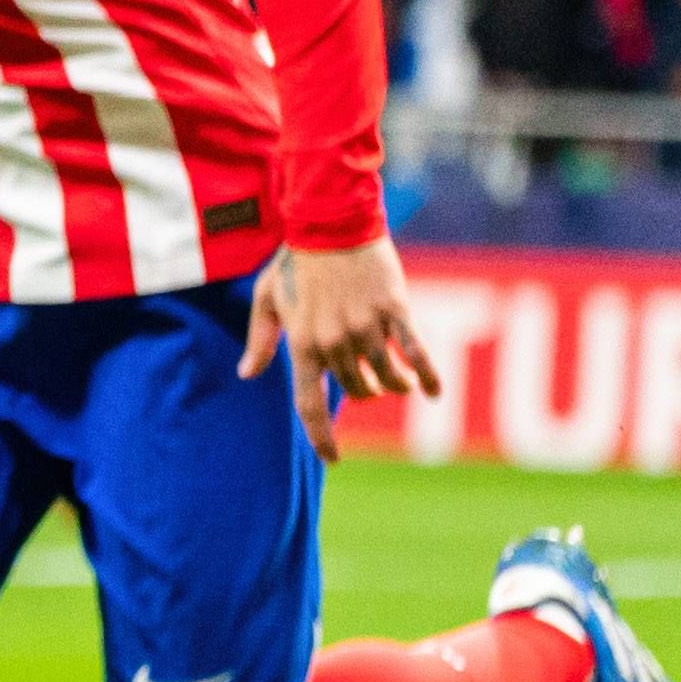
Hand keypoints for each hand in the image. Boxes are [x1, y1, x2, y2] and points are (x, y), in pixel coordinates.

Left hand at [241, 234, 440, 453]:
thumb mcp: (267, 298)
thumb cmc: (296, 262)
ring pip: (387, 377)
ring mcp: (366, 328)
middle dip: (364, 391)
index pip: (310, 404)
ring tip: (401, 381)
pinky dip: (427, 375)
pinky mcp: (394, 312)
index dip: (321, 436)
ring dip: (395, 385)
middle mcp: (333, 342)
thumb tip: (247, 374)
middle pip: (356, 390)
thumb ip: (260, 339)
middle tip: (369, 383)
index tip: (332, 459)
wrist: (331, 222)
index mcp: (301, 344)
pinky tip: (433, 391)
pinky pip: (415, 354)